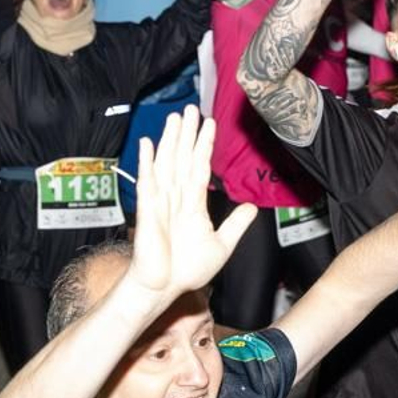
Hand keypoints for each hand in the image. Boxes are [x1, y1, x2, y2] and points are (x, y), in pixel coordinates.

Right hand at [127, 106, 254, 299]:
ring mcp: (160, 202)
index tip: (209, 123)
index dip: (204, 145)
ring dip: (170, 140)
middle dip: (187, 133)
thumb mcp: (221, 245)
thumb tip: (251, 207)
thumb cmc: (186, 271)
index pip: (199, 166)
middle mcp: (176, 198)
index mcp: (192, 204)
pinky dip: (146, 162)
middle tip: (191, 108)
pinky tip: (147, 143)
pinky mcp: (147, 210)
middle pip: (182, 158)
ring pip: (167, 163)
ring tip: (175, 117)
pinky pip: (147, 182)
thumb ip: (235, 225)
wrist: (164, 288)